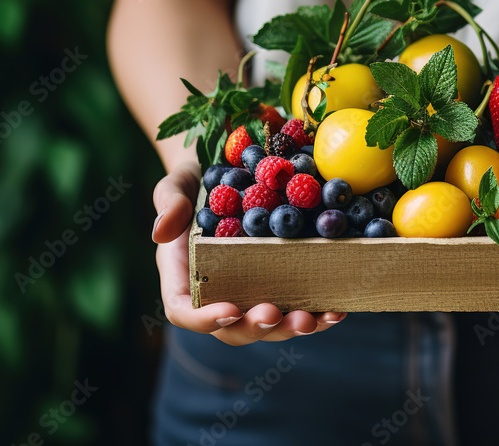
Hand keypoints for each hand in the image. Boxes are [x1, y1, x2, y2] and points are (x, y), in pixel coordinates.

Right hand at [152, 161, 345, 344]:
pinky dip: (317, 313)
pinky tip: (337, 311)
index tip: (229, 311)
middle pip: (232, 329)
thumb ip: (169, 204)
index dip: (205, 319)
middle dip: (256, 327)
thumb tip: (161, 232)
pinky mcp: (281, 284)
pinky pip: (297, 306)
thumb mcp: (176, 185)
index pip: (185, 311)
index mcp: (184, 277)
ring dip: (292, 328)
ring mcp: (252, 292)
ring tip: (315, 319)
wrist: (232, 170)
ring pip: (270, 325)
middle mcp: (218, 293)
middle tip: (276, 314)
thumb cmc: (196, 179)